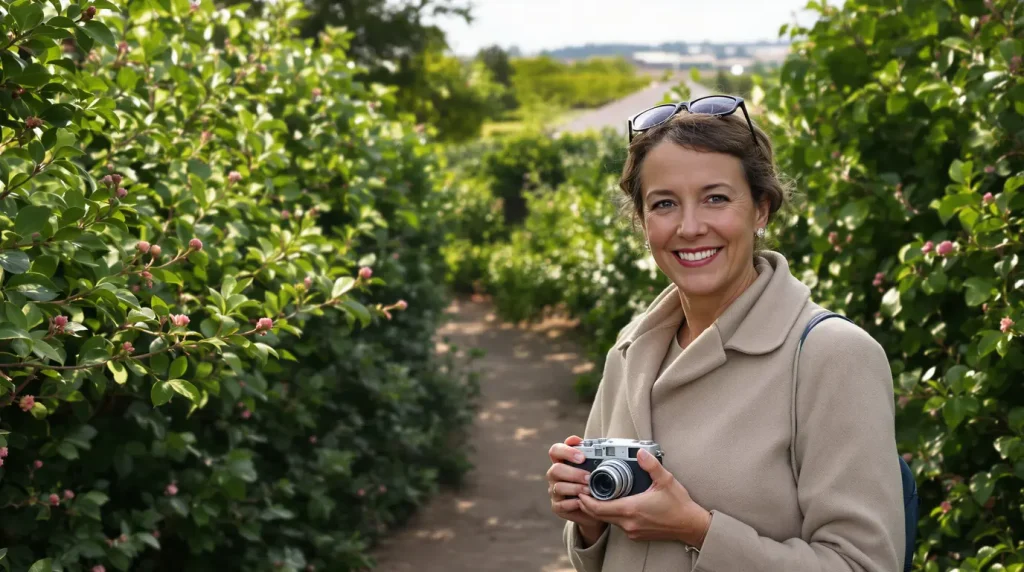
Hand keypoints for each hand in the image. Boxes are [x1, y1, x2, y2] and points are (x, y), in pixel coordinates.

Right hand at [547, 435, 607, 542]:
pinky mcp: (557, 506)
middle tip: (589, 477)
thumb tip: (637, 453)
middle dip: (574, 473)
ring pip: (558, 487)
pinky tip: (583, 502)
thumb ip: (607, 459)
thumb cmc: (599, 485)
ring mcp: (555, 490)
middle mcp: (556, 475)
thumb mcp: (603, 470)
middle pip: (555, 469)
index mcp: (563, 461)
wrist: (597, 510)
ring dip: (575, 488)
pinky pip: (561, 504)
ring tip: (589, 490)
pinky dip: (573, 503)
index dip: (567, 451)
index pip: (556, 450)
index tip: (582, 457)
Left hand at [578, 448, 711, 545]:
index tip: (580, 489)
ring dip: (599, 509)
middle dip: (587, 504)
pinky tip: (613, 504)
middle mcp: (628, 523)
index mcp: (631, 509)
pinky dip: (610, 515)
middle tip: (583, 490)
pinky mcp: (636, 535)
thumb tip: (641, 452)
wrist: (690, 526)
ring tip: (595, 495)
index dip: (585, 499)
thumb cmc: (679, 505)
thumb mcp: (666, 480)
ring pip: (608, 520)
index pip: (598, 508)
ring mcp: (632, 531)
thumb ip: (651, 465)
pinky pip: (617, 524)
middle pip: (598, 515)